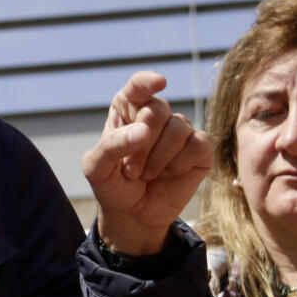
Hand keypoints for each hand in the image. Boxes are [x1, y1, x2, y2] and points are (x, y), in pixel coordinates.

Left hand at [81, 71, 212, 255]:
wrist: (132, 214)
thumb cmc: (112, 185)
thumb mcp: (96, 169)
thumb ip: (111, 146)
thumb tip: (143, 131)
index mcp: (127, 110)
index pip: (138, 87)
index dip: (147, 81)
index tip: (158, 82)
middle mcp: (155, 115)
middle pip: (157, 110)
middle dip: (141, 145)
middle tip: (131, 170)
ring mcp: (179, 131)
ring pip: (178, 128)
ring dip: (158, 158)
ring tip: (146, 175)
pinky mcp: (200, 148)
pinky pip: (198, 144)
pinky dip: (180, 163)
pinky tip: (168, 174)